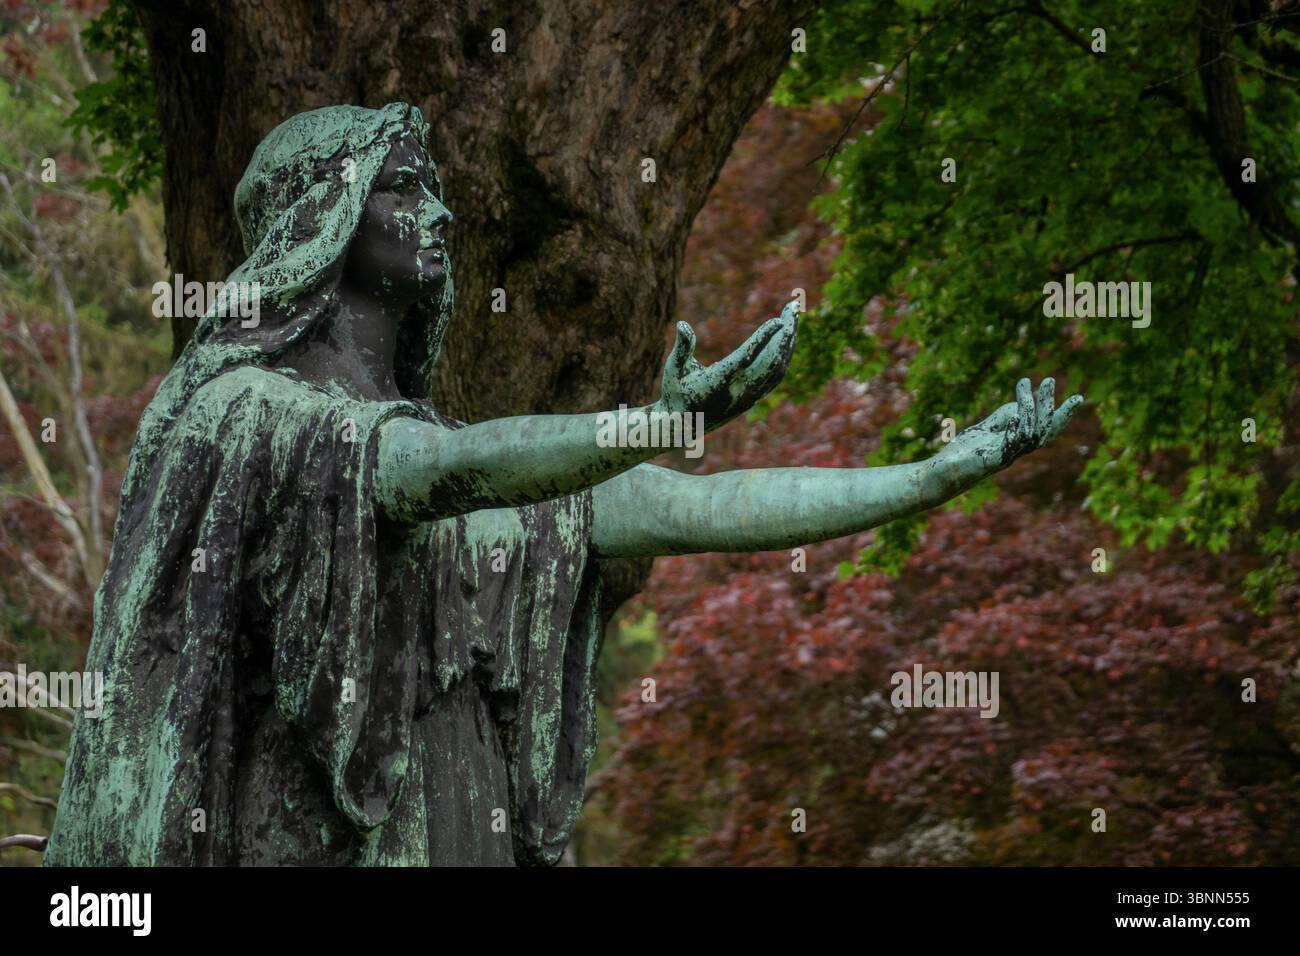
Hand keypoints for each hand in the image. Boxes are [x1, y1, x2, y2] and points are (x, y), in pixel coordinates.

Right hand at [657, 300, 798, 430]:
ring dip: (788, 340)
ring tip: (794, 315)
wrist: (684, 428)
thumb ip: (682, 348)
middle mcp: (739, 391)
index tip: (779, 320)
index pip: (747, 357)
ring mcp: (749, 396)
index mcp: (719, 381)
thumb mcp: (673, 370)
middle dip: (785, 332)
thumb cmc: (675, 394)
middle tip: (794, 305)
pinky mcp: (754, 398)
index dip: (764, 338)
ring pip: (777, 368)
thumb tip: (682, 324)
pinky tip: (788, 336)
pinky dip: (785, 354)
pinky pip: (775, 375)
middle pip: (771, 360)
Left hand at [937, 377, 1082, 478]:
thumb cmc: (961, 454)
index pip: (1044, 430)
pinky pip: (1008, 444)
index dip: (1061, 415)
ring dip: (1032, 407)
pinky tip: (1016, 413)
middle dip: (1054, 410)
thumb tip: (1020, 405)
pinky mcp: (989, 460)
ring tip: (1029, 384)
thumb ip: (1003, 418)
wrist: (938, 476)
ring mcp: (1003, 457)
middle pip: (1043, 433)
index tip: (1077, 398)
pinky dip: (1014, 428)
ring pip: (1028, 433)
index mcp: (1015, 446)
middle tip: (1058, 384)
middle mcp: (1013, 453)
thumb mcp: (985, 430)